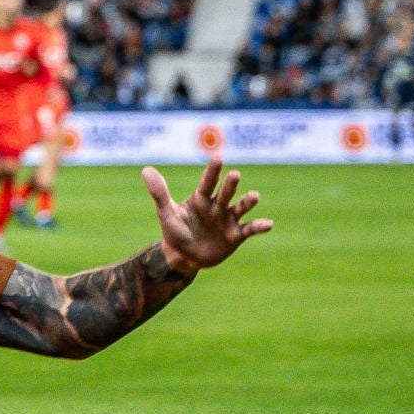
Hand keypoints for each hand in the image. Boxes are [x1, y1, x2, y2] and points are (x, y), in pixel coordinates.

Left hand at [142, 158, 272, 274]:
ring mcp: (228, 219)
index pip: (207, 182)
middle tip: (234, 174)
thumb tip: (145, 169)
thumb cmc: (175, 231)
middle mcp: (217, 206)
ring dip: (247, 202)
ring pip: (240, 207)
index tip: (217, 157)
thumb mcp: (166, 212)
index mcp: (200, 199)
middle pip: (225, 193)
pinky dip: (259, 226)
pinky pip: (249, 229)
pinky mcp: (236, 235)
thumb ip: (159, 192)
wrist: (183, 257)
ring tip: (254, 196)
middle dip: (230, 185)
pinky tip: (268, 224)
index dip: (212, 171)